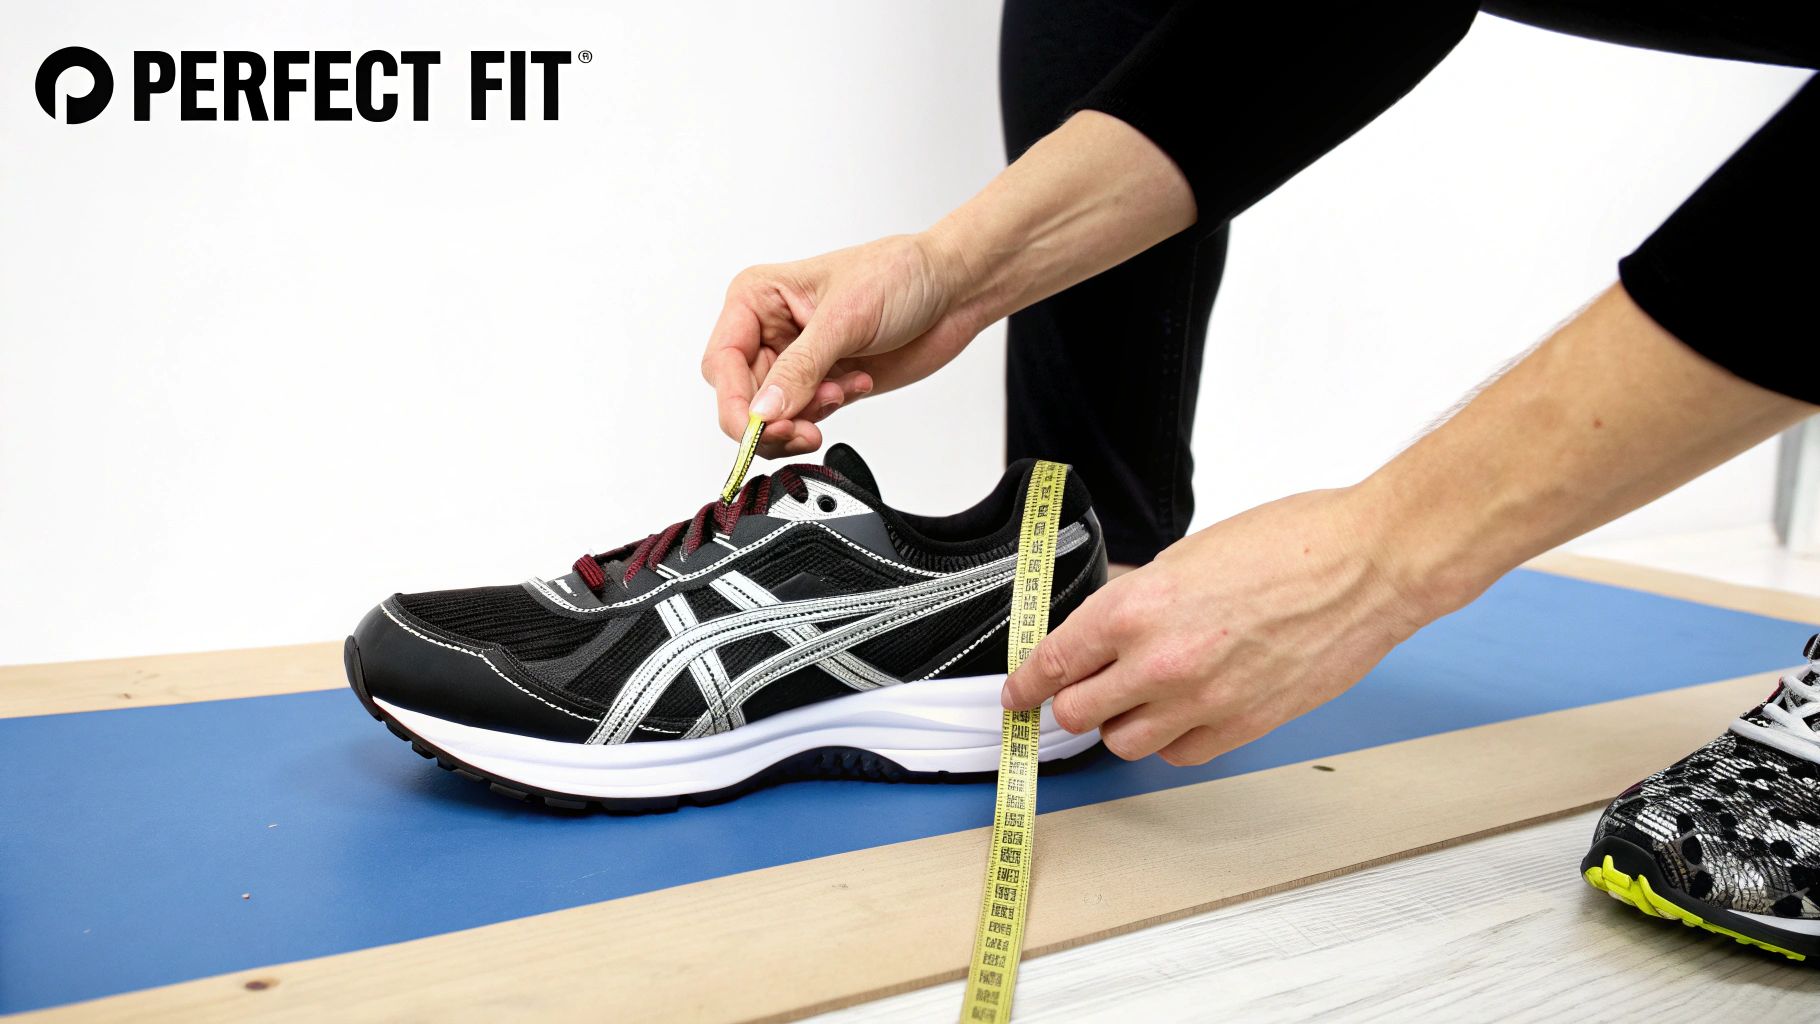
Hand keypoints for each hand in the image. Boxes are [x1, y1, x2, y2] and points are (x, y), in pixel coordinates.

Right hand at [700, 234, 982, 456]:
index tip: (759, 428)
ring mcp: (795, 361)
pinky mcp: (822, 384)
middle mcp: (768, 330)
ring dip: (803, 418)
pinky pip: (804, 419)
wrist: (952, 288)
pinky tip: (857, 383)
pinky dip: (825, 415)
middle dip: (770, 420)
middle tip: (803, 429)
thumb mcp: (844, 319)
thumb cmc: (898, 275)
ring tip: (840, 393)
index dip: (735, 403)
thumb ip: (800, 369)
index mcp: (757, 298)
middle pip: (741, 399)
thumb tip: (763, 412)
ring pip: (770, 417)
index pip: (722, 363)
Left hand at [1003, 488, 1429, 765]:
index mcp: (1137, 607)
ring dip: (1119, 725)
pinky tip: (1181, 713)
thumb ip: (1140, 594)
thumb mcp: (1189, 554)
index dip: (1026, 683)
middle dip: (1070, 701)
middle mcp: (1160, 661)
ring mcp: (1201, 701)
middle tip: (1078, 690)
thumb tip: (1106, 617)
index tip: (1018, 693)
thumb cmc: (1293, 544)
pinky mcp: (1241, 726)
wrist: (1367, 566)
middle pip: (1076, 712)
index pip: (1052, 661)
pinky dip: (1170, 740)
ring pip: (1122, 743)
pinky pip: (1178, 754)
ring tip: (1136, 699)